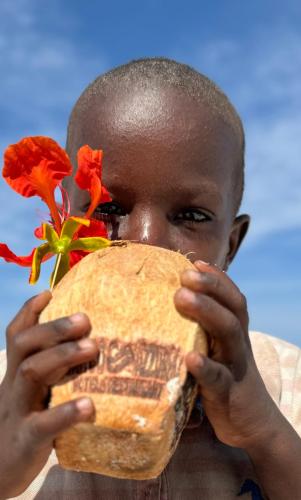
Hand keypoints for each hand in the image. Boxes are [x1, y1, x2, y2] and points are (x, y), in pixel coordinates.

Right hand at [0, 291, 97, 498]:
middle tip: (85, 319)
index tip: (49, 293)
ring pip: (31, 372)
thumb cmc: (23, 425)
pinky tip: (90, 405)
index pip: (18, 335)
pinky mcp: (27, 439)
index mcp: (17, 373)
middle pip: (25, 345)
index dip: (30, 312)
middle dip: (54, 328)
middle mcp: (14, 385)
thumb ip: (51, 373)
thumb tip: (87, 346)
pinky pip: (43, 423)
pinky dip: (67, 412)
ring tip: (93, 348)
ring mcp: (18, 410)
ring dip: (62, 356)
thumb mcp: (31, 394)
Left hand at [174, 261, 279, 449]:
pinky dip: (205, 367)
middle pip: (231, 308)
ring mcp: (235, 367)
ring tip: (182, 298)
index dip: (217, 278)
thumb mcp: (217, 351)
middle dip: (210, 287)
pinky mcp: (228, 393)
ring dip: (206, 312)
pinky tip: (189, 357)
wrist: (254, 423)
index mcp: (235, 332)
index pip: (232, 298)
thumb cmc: (225, 379)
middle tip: (184, 275)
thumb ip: (202, 330)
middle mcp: (238, 343)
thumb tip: (170, 306)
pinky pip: (218, 378)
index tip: (195, 262)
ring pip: (228, 333)